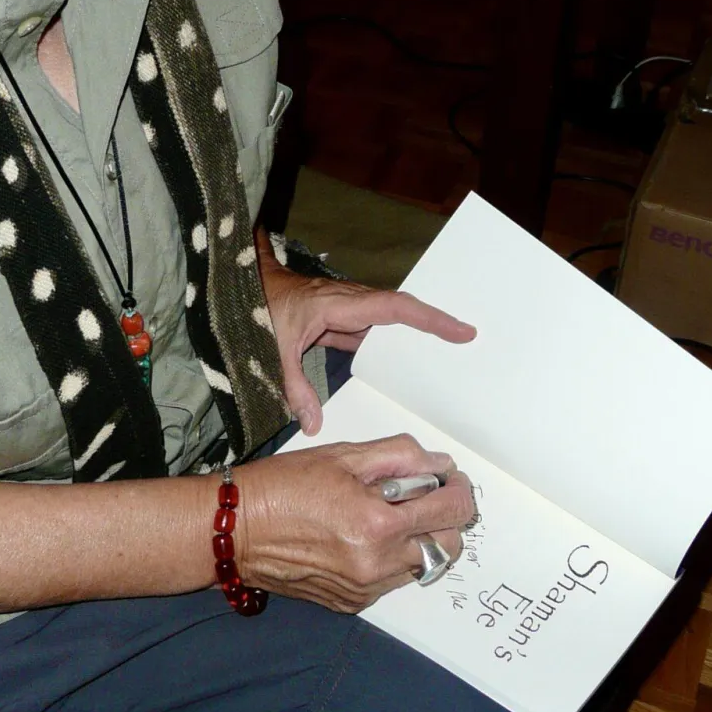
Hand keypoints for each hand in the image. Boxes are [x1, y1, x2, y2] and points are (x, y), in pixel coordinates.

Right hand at [235, 434, 477, 612]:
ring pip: (422, 566)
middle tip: (422, 496)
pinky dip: (391, 559)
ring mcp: (365, 588)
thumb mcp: (342, 456)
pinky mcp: (351, 603)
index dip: (458, 489)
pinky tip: (363, 539)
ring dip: (418, 540)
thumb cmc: (283, 486)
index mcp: (378, 524)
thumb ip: (398, 456)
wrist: (234, 531)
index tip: (447, 478)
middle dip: (445, 518)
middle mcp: (377, 564)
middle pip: (448, 546)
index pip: (452, 511)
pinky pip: (392, 581)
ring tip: (387, 517)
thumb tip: (438, 463)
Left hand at [256, 232, 474, 435]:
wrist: (242, 286)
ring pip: (389, 322)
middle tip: (470, 341)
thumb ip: (293, 388)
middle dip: (435, 325)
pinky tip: (401, 366)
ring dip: (414, 337)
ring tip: (445, 357)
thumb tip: (312, 425)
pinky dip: (389, 346)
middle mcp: (350, 304)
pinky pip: (373, 332)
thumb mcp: (273, 351)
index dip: (430, 319)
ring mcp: (346, 311)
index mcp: (340, 305)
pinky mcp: (340, 321)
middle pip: (402, 312)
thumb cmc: (257, 309)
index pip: (395, 308)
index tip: (460, 330)